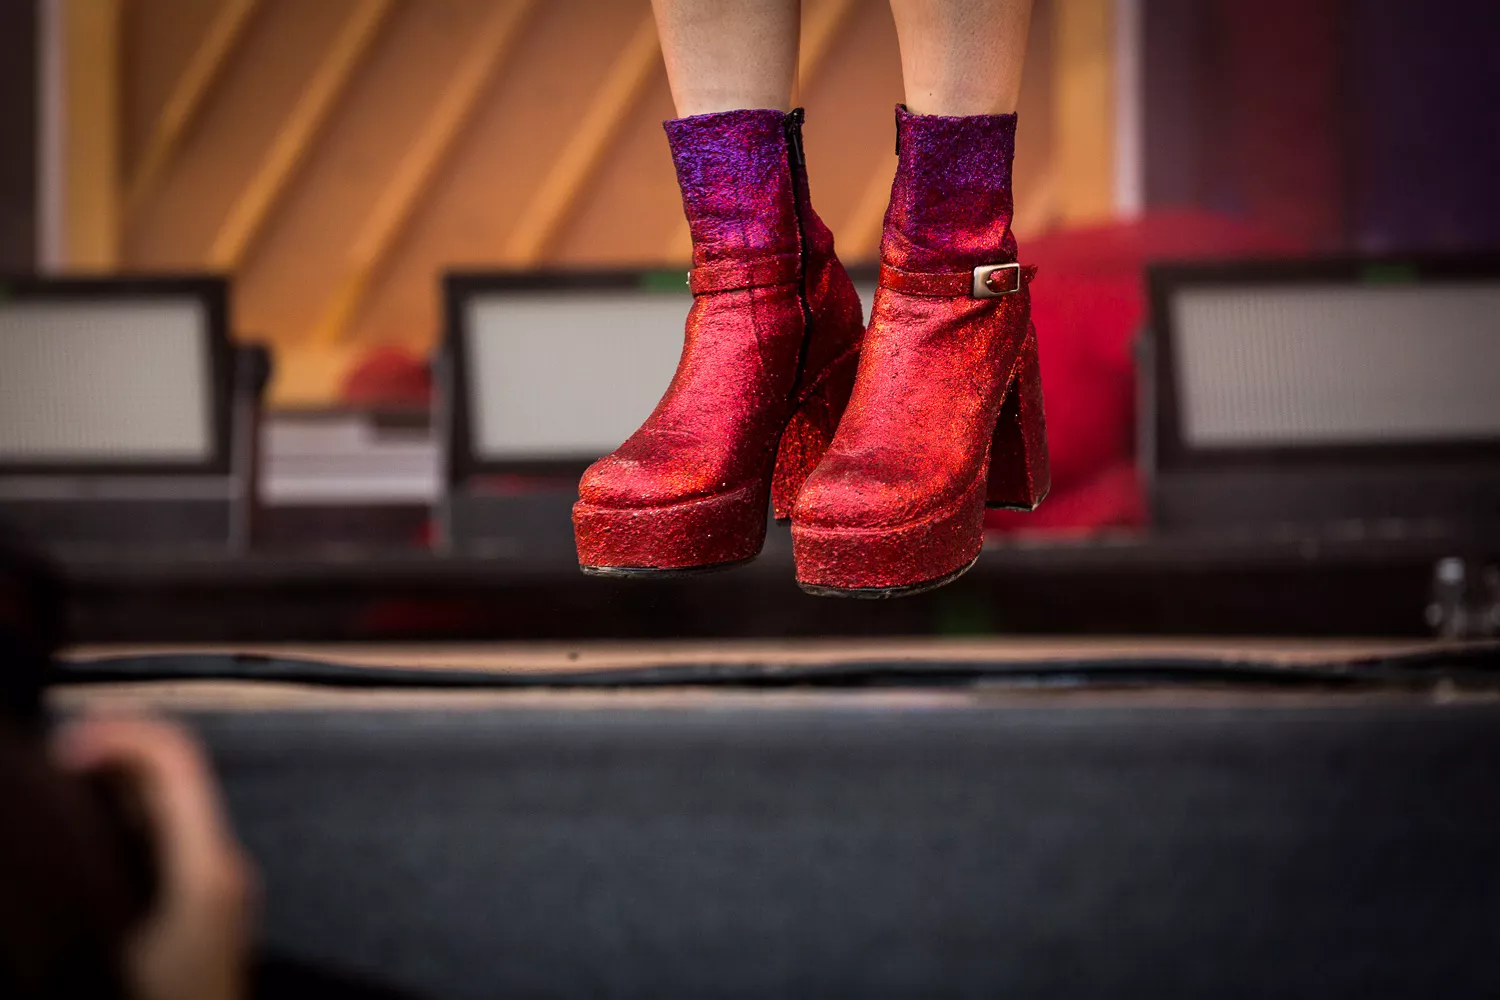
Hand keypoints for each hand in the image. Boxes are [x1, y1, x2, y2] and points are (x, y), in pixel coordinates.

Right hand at [52, 717, 254, 999]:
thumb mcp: (100, 947)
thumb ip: (81, 884)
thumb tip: (53, 832)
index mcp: (208, 871)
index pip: (176, 759)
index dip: (117, 735)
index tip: (62, 748)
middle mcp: (224, 872)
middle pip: (173, 778)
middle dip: (108, 757)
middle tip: (50, 763)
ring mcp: (219, 891)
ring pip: (168, 810)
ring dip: (111, 790)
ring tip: (55, 794)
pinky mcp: (205, 912)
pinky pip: (167, 844)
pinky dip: (122, 826)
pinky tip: (79, 844)